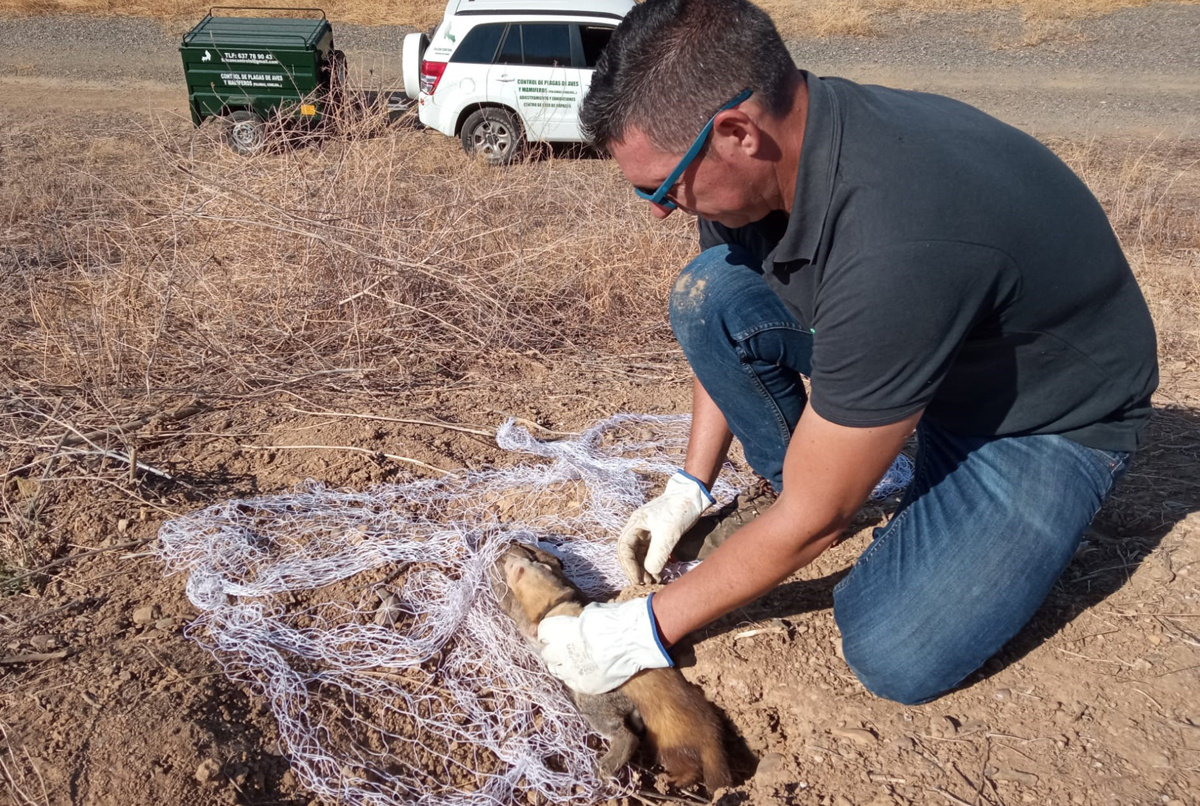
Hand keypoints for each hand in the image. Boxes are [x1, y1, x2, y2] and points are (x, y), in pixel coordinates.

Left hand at [538, 596, 672, 694]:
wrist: (632, 640)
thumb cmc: (615, 620)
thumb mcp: (591, 612)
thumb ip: (579, 622)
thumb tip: (579, 624)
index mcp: (558, 630)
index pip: (542, 632)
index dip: (550, 632)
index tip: (555, 632)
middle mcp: (559, 652)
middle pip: (546, 654)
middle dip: (554, 650)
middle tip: (565, 648)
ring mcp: (571, 671)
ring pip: (556, 671)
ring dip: (562, 665)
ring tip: (574, 661)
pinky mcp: (584, 685)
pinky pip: (571, 683)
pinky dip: (575, 677)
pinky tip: (585, 671)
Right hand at [617, 471, 713, 583]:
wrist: (694, 496)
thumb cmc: (678, 510)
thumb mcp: (667, 535)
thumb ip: (656, 555)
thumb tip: (650, 573)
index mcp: (635, 524)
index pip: (624, 548)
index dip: (629, 566)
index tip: (638, 579)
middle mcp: (638, 528)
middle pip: (630, 553)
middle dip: (636, 569)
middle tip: (646, 583)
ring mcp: (648, 532)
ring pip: (641, 554)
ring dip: (645, 568)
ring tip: (654, 581)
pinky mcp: (659, 535)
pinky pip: (651, 552)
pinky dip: (653, 563)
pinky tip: (659, 573)